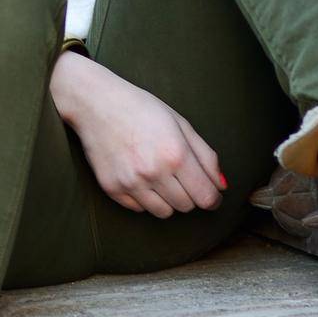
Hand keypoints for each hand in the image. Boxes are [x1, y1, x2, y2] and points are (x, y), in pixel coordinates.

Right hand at [51, 53, 226, 215]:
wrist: (96, 104)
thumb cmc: (141, 109)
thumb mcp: (181, 124)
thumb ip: (205, 156)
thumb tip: (221, 186)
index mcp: (176, 154)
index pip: (206, 197)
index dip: (213, 198)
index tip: (211, 193)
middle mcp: (154, 172)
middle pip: (187, 206)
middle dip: (190, 195)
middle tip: (180, 176)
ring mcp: (131, 183)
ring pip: (164, 212)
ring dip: (168, 200)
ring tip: (160, 176)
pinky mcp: (112, 189)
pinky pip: (140, 209)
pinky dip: (144, 198)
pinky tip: (139, 176)